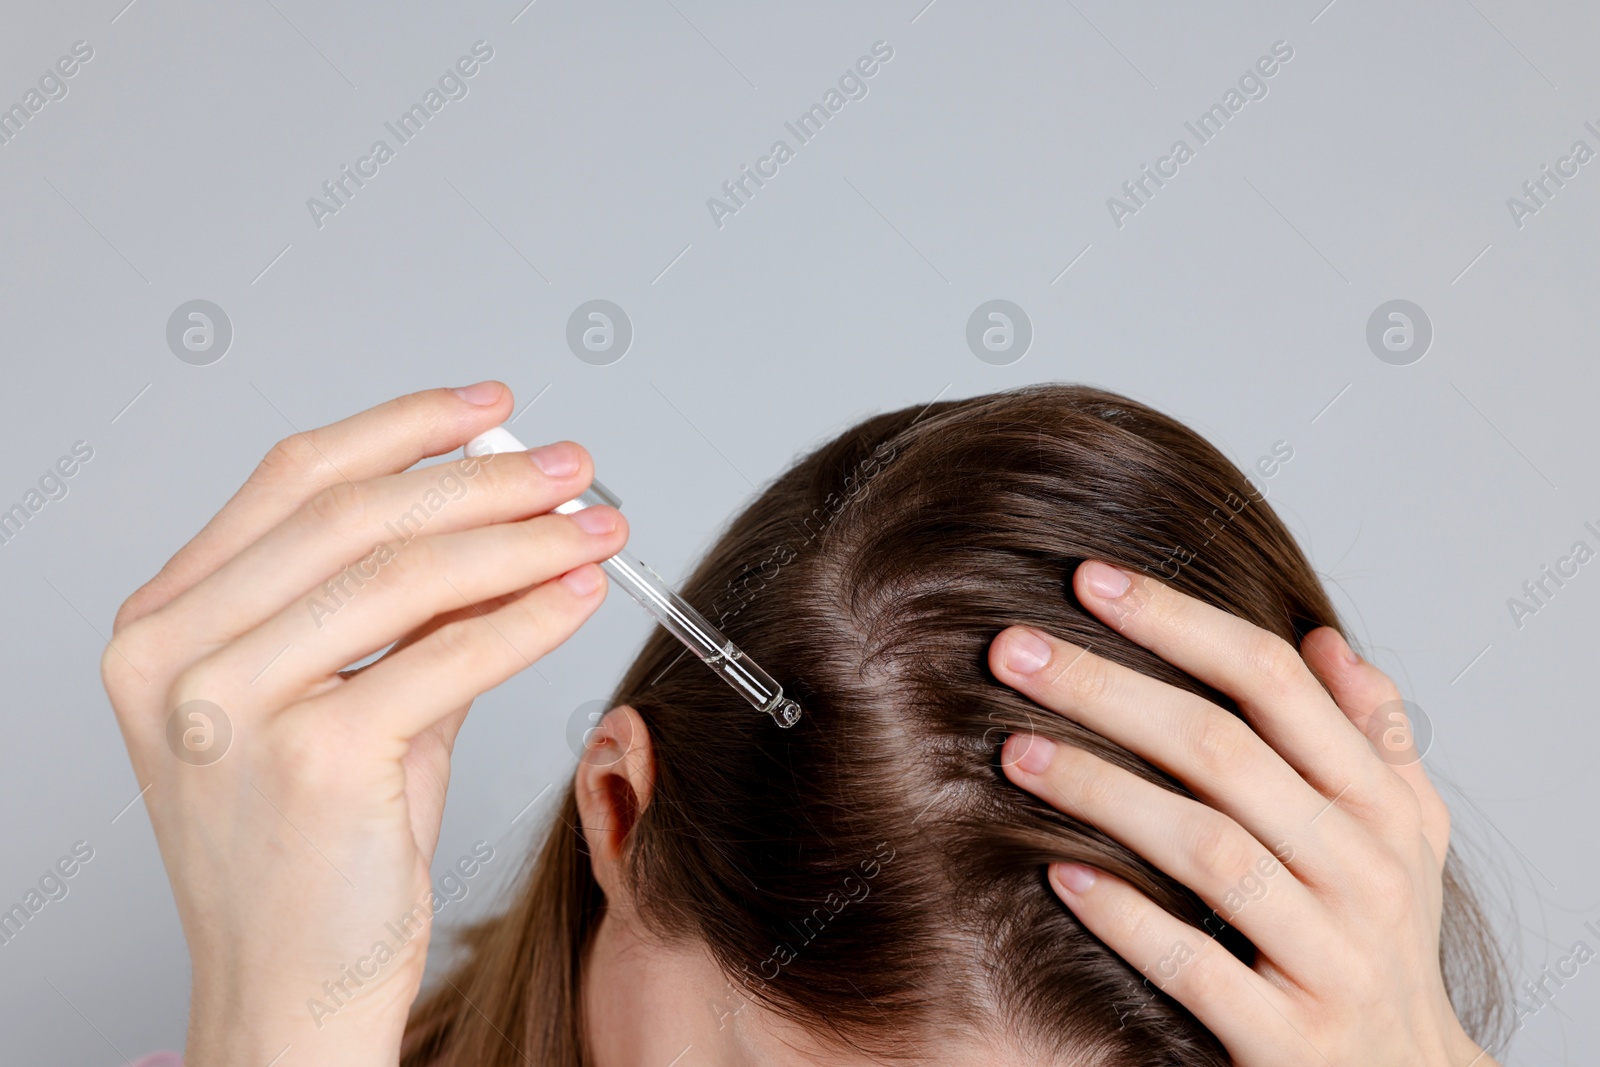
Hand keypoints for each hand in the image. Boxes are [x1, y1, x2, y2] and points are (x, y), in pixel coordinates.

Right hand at [100, 384, 627, 1066]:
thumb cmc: (312, 854)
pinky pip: (450, 658)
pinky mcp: (310, 762)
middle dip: (485, 479)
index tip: (493, 409)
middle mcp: (176, 656)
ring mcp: (231, 709)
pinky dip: (530, 618)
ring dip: (524, 539)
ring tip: (595, 528)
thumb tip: (506, 519)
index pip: (294, 479)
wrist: (290, 993)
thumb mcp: (348, 702)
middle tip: (574, 469)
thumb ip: (409, 613)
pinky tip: (578, 596)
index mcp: (164, 622)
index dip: (406, 428)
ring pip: (407, 574)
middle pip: (355, 512)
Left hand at [989, 561, 1497, 1066]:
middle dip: (1108, 690)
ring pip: (1208, 849)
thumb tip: (1323, 638)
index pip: (1273, 683)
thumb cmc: (1378, 938)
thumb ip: (1372, 735)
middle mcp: (1365, 871)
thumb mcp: (1403, 835)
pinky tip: (1058, 874)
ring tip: (1013, 752)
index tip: (1086, 581)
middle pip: (1222, 751)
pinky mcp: (1289, 1038)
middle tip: (1011, 652)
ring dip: (1100, 791)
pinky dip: (1126, 917)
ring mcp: (1332, 957)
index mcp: (1380, 805)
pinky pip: (1196, 966)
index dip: (1178, 622)